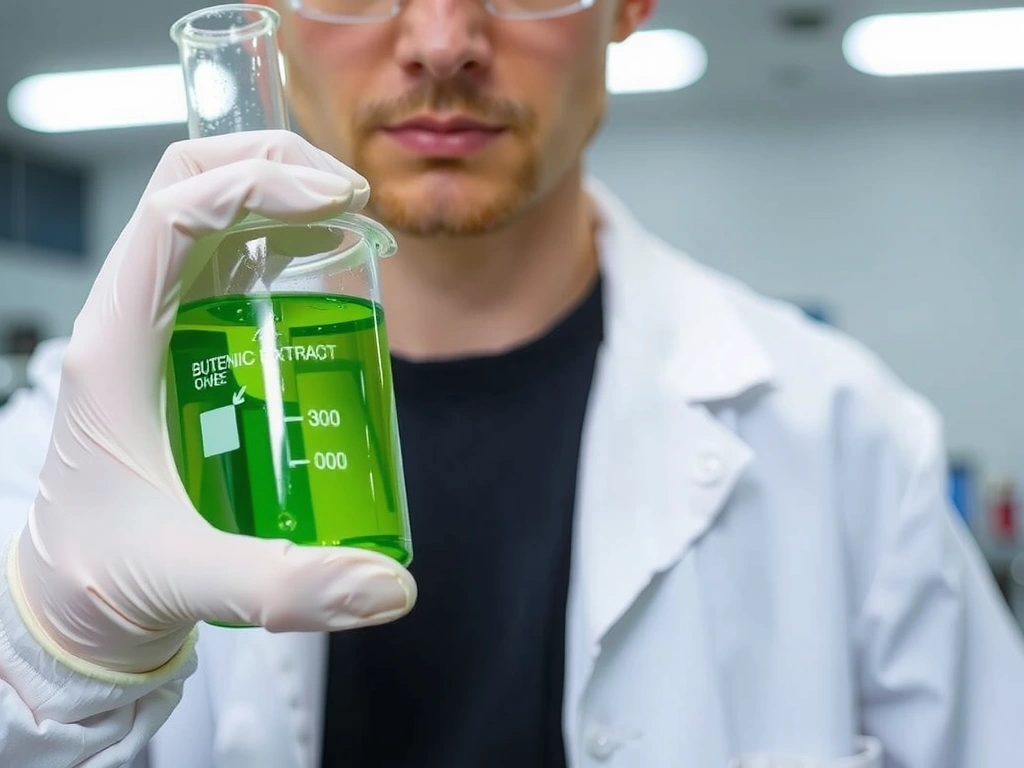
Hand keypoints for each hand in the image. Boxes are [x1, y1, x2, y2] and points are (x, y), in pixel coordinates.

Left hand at [8, 130, 416, 674]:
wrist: (72, 594)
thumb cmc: (108, 577)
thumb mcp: (193, 579)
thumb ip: (291, 586)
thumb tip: (391, 590)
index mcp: (114, 347)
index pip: (172, 216)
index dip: (257, 187)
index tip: (340, 203)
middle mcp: (127, 315)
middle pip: (185, 184)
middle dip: (269, 165)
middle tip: (352, 199)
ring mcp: (150, 321)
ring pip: (201, 207)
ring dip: (273, 190)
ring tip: (349, 217)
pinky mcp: (176, 338)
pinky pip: (220, 255)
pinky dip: (272, 234)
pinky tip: (322, 260)